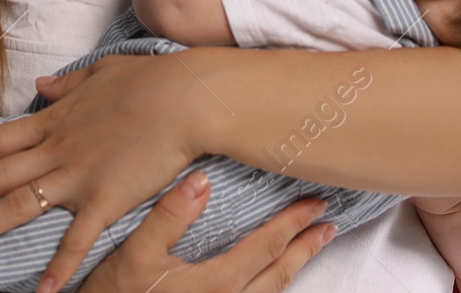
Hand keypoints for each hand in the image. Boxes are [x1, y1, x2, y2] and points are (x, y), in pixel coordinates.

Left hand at [0, 50, 226, 291]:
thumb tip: (42, 83)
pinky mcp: (106, 199)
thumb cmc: (150, 81)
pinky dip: (60, 266)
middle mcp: (57, 149)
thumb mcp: (100, 72)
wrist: (185, 98)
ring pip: (21, 205)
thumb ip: (67, 84)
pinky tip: (43, 289)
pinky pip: (77, 239)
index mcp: (54, 120)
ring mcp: (79, 175)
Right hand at [75, 168, 336, 291]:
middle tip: (327, 225)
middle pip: (279, 275)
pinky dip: (269, 288)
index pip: (266, 247)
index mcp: (216, 285)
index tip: (314, 204)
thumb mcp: (133, 255)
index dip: (292, 224)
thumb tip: (201, 178)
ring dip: (291, 269)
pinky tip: (265, 280)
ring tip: (306, 249)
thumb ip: (169, 216)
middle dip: (304, 248)